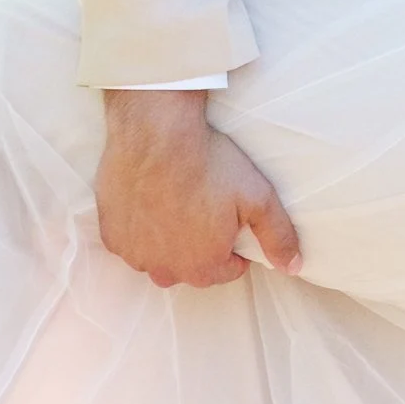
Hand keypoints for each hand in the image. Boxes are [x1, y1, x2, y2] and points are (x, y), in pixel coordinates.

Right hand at [95, 90, 300, 289]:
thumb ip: (278, 237)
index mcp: (203, 267)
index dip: (233, 248)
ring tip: (176, 207)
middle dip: (200, 249)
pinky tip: (150, 204)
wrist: (156, 132)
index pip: (225, 271)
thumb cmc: (210, 164)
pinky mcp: (111, 233)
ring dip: (167, 243)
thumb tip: (293, 267)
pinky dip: (140, 231)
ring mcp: (134, 253)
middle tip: (203, 211)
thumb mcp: (258, 198)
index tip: (231, 223)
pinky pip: (129, 243)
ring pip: (157, 258)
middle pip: (190, 269)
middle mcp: (165, 269)